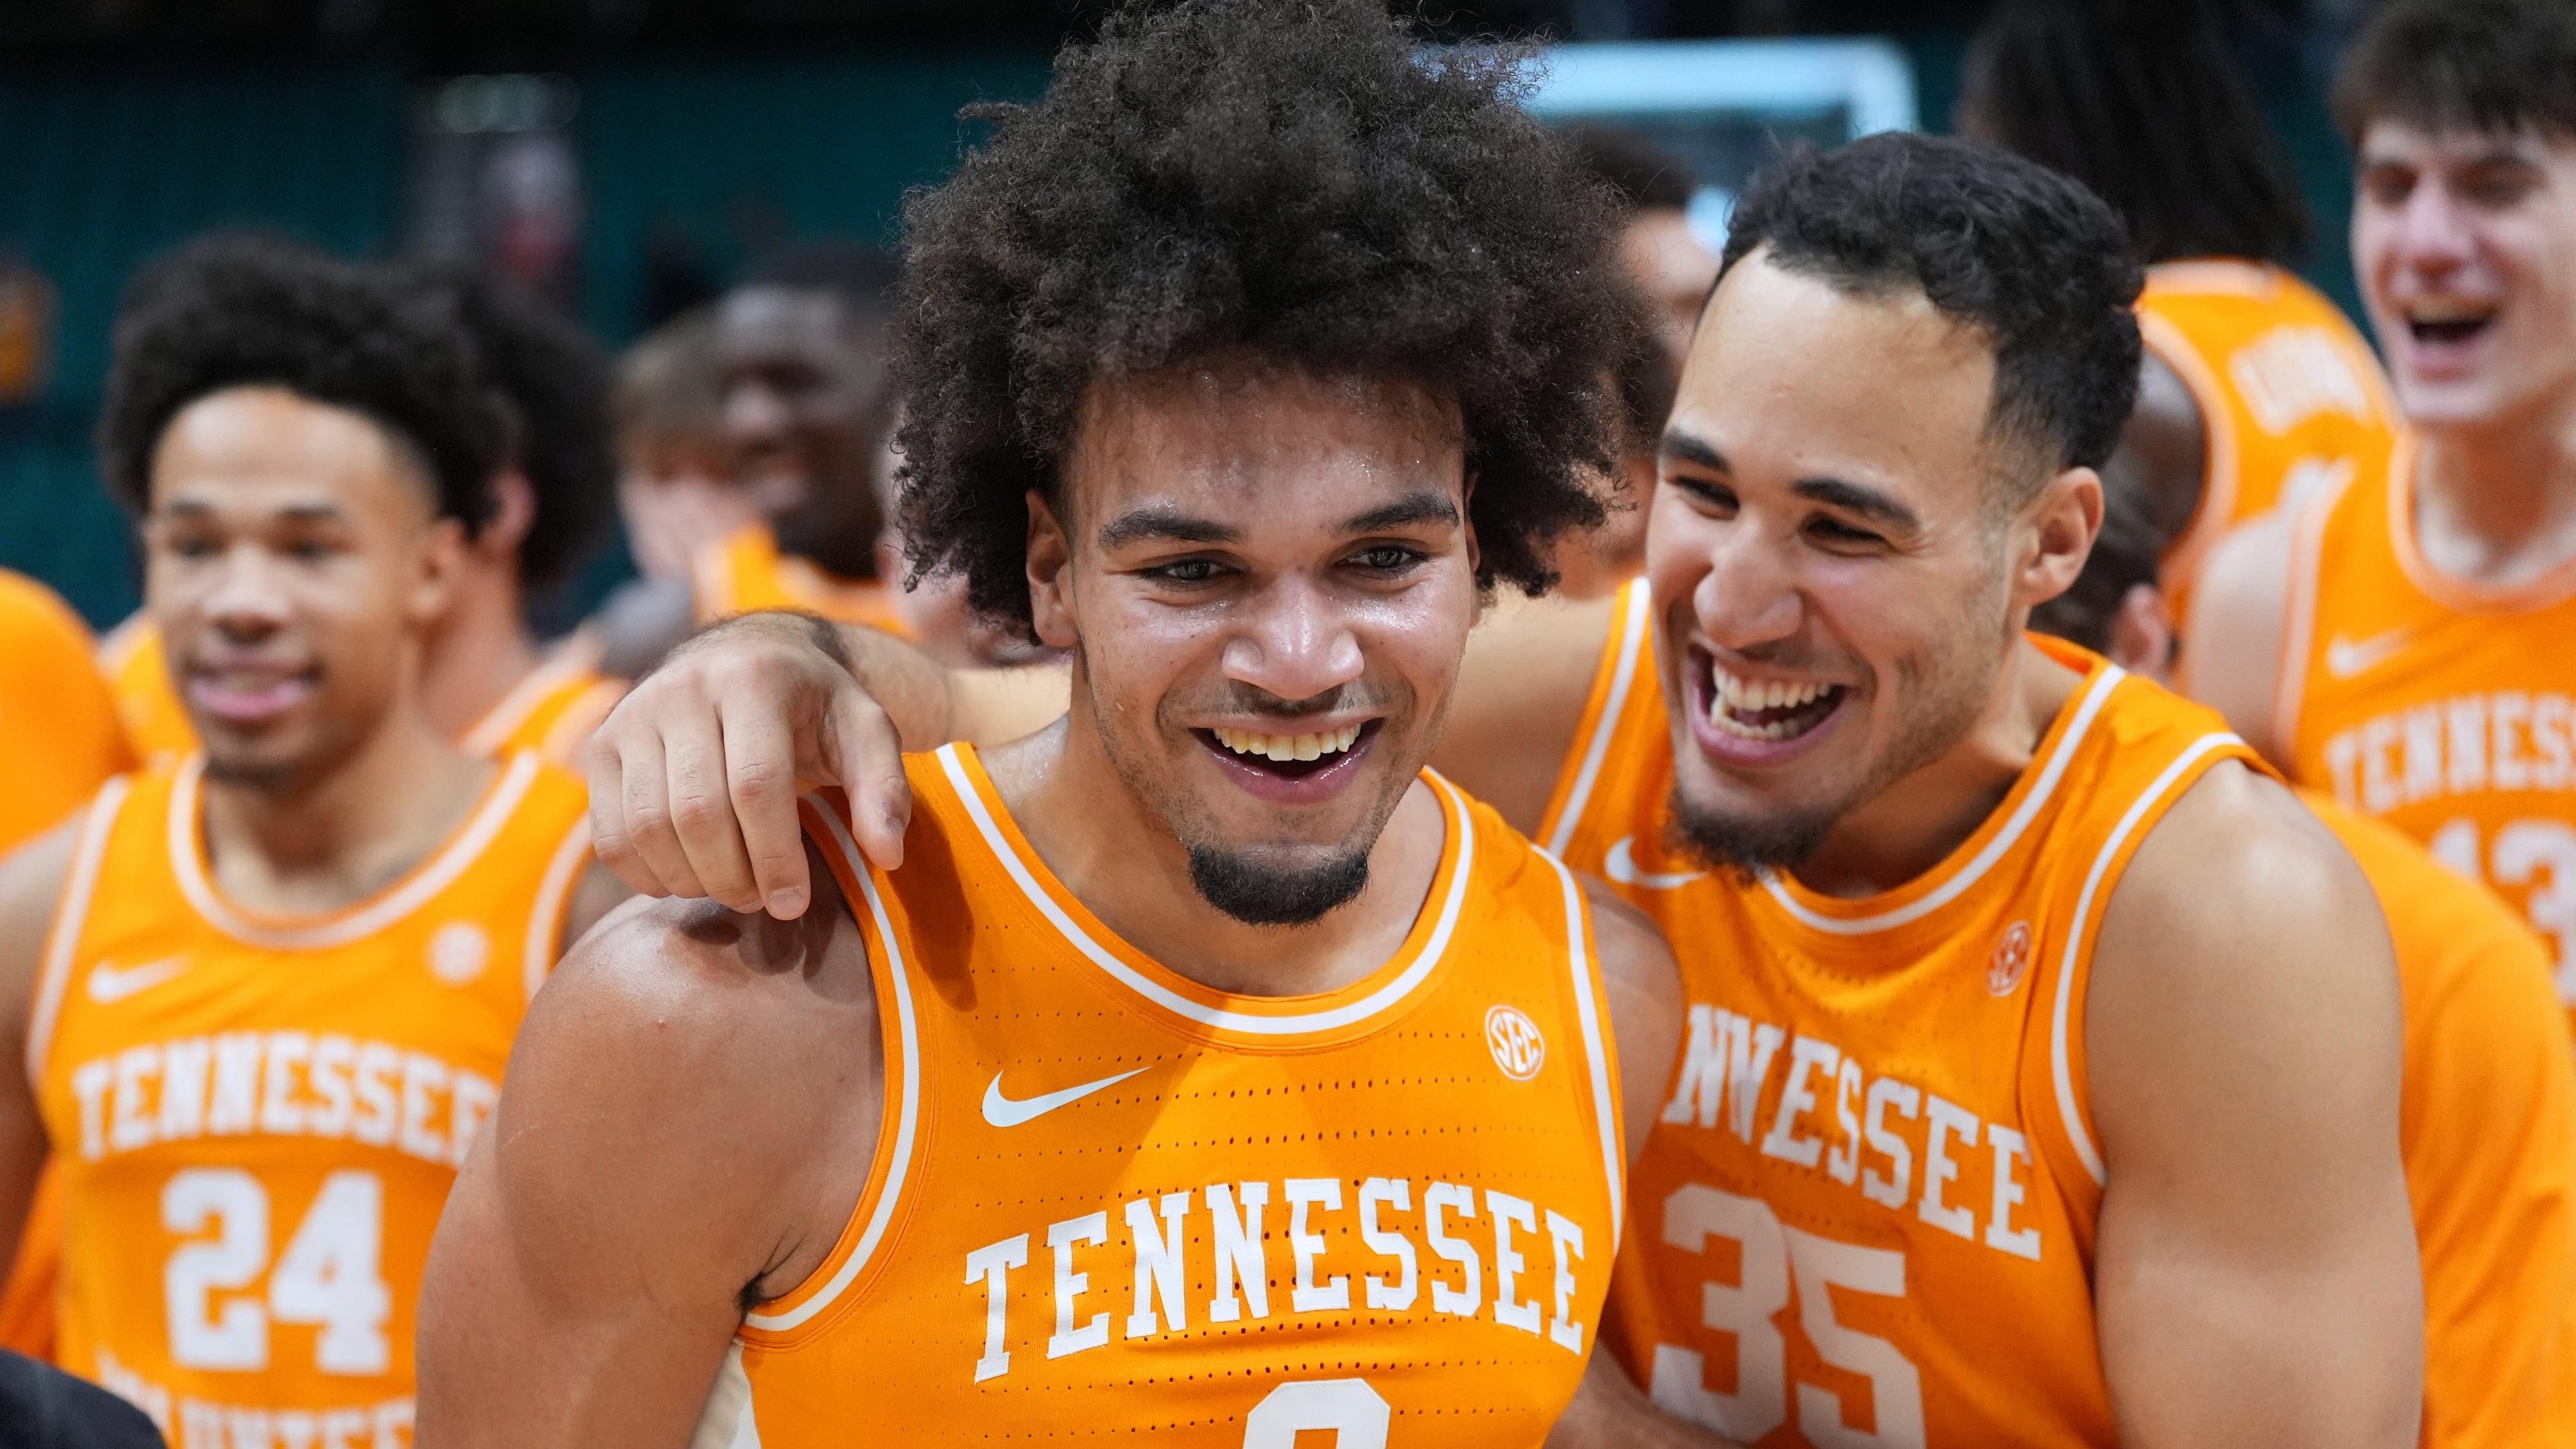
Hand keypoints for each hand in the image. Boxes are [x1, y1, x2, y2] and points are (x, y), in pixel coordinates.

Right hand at [585, 612, 911, 917]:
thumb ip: (884, 790)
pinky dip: (646, 876)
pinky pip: (610, 834)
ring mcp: (633, 715)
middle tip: (764, 901)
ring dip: (691, 881)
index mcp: (755, 679)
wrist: (745, 659)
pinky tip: (688, 878)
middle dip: (733, 876)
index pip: (756, 785)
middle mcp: (683, 689)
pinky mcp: (601, 746)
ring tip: (732, 889)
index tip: (794, 903)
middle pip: (696, 812)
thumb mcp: (865, 732)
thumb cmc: (813, 708)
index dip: (774, 856)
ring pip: (647, 828)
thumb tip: (887, 856)